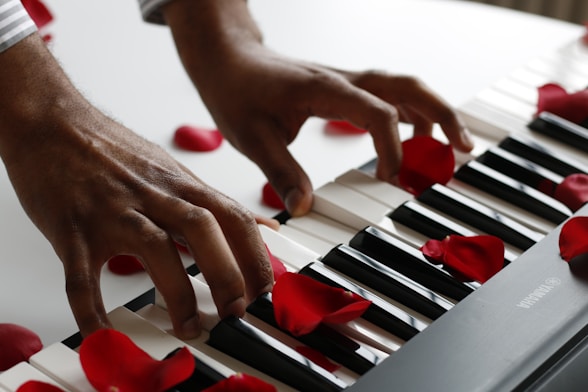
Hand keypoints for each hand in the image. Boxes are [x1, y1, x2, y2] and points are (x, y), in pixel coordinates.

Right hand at [0, 34, 272, 338]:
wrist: (53, 124)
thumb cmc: (115, 152)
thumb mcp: (174, 172)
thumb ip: (216, 204)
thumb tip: (262, 227)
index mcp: (180, 184)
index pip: (234, 217)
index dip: (256, 255)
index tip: (266, 291)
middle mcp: (153, 195)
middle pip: (204, 229)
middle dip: (227, 274)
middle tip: (237, 313)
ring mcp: (113, 211)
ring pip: (154, 248)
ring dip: (176, 292)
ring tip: (188, 327)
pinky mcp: (73, 229)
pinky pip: (82, 274)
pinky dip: (93, 308)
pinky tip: (104, 333)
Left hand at [164, 0, 474, 215]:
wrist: (228, 60)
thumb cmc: (237, 91)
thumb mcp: (252, 137)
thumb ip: (281, 172)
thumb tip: (304, 209)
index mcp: (323, 89)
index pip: (376, 113)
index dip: (392, 148)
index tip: (391, 180)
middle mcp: (342, 80)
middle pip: (407, 87)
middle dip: (441, 115)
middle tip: (463, 148)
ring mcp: (345, 81)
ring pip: (403, 88)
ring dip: (432, 112)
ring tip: (449, 148)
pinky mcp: (342, 88)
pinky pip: (387, 95)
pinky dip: (409, 112)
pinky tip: (415, 133)